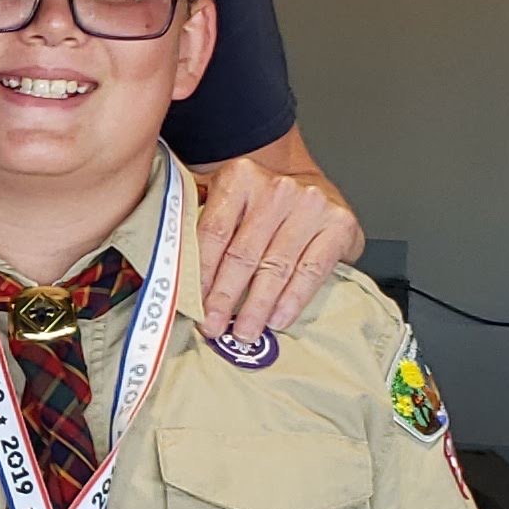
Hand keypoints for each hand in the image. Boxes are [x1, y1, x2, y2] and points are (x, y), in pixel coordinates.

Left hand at [188, 152, 360, 343]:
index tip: (192, 304)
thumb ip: (199, 220)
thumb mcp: (227, 198)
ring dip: (257, 306)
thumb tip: (171, 269)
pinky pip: (310, 271)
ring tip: (245, 332)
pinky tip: (277, 319)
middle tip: (213, 327)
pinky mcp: (338, 225)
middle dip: (225, 297)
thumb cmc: (262, 201)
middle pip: (243, 253)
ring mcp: (311, 204)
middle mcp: (277, 187)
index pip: (214, 232)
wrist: (313, 187)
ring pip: (276, 266)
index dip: (201, 273)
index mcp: (241, 177)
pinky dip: (292, 300)